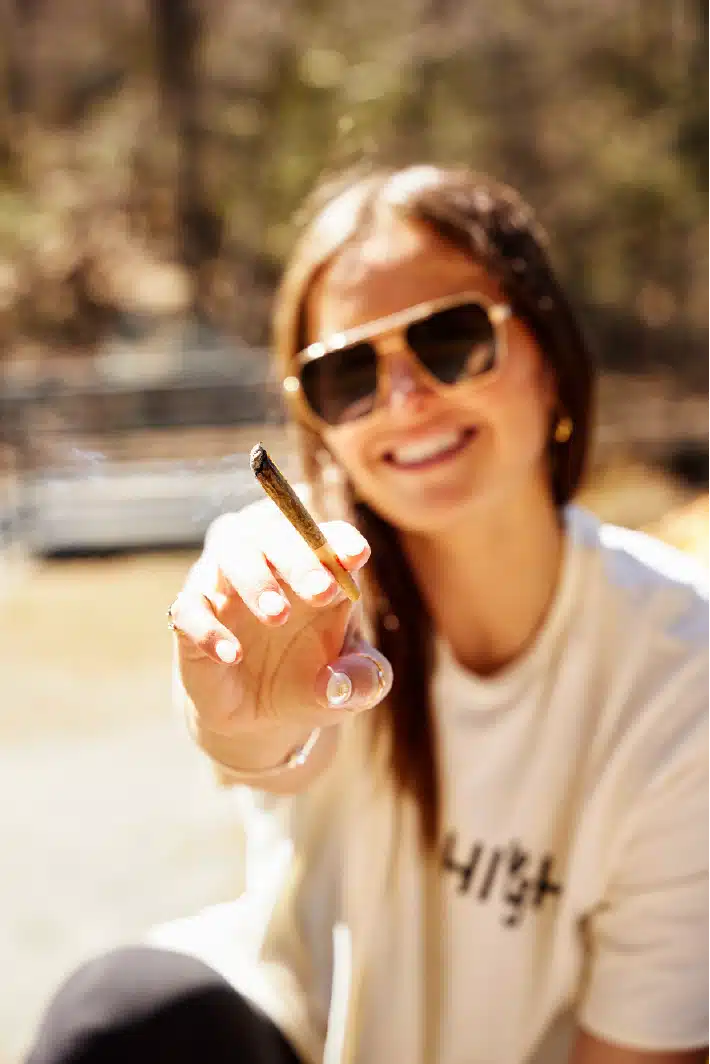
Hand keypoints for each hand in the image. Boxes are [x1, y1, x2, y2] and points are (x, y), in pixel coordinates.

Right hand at [169, 498, 391, 771]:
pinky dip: (209, 628)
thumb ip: (364, 680)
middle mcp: (270, 566)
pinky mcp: (191, 617)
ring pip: (231, 555)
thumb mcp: (350, 688)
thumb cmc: (311, 682)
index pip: (329, 537)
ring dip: (256, 580)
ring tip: (277, 615)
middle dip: (301, 559)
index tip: (356, 557)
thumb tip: (340, 683)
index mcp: (318, 572)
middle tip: (322, 590)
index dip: (341, 541)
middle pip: (278, 535)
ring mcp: (226, 587)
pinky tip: (232, 655)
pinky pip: (190, 608)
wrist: (262, 719)